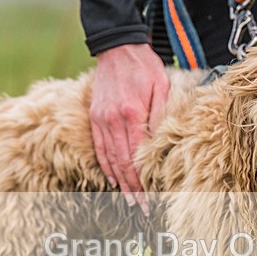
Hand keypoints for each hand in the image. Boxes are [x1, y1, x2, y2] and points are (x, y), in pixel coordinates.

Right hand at [90, 43, 169, 211]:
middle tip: (142, 207)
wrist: (118, 48)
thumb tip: (160, 145)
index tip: (149, 198)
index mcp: (131, 115)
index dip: (141, 181)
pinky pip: (99, 148)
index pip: (135, 157)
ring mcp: (101, 120)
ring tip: (130, 200)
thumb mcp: (162, 87)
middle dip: (132, 188)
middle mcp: (112, 121)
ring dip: (120, 183)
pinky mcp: (95, 117)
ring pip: (109, 159)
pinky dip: (106, 166)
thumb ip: (159, 117)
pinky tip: (114, 180)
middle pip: (121, 163)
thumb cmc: (145, 67)